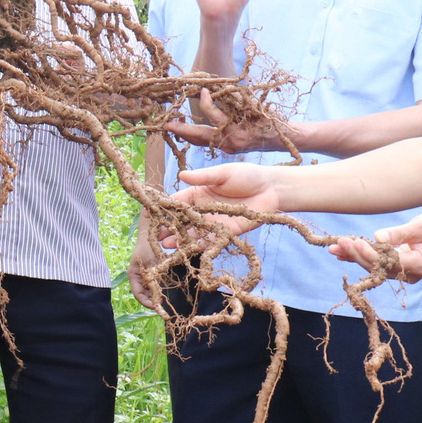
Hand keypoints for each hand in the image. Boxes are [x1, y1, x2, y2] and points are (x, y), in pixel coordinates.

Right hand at [127, 223, 163, 309]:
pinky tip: (171, 293)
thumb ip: (154, 274)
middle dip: (154, 302)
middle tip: (165, 308)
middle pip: (145, 295)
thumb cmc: (148, 246)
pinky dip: (163, 290)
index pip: (137, 294)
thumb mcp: (151, 261)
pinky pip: (158, 285)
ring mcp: (147, 277)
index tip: (156, 307)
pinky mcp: (155, 274)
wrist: (152, 234)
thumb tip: (158, 289)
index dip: (146, 302)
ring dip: (159, 297)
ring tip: (169, 303)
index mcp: (134, 275)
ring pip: (152, 292)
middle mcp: (139, 278)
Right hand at [164, 163, 281, 243]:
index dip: (163, 207)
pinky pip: (209, 241)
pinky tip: (187, 249)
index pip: (177, 201)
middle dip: (168, 227)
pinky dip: (198, 246)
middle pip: (181, 220)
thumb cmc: (247, 176)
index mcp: (199, 192)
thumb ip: (203, 177)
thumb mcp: (223, 173)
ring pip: (192, 233)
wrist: (272, 189)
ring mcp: (213, 222)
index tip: (149, 212)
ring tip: (165, 244)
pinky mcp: (225, 233)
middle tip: (155, 234)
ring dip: (179, 239)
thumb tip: (181, 175)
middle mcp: (203, 209)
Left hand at [167, 86, 269, 152]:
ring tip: (172, 126)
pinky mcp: (226, 149)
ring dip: (186, 133)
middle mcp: (229, 142)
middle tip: (166, 123)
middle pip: (200, 135)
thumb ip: (236, 99)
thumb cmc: (269, 120)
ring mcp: (227, 148)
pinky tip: (186, 131)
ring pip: (201, 141)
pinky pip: (207, 143)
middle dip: (182, 129)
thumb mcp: (255, 107)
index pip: (214, 115)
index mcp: (236, 130)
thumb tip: (216, 90)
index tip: (203, 91)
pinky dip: (196, 137)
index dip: (206, 102)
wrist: (280, 139)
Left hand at [328, 212, 421, 283]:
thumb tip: (378, 237)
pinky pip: (376, 264)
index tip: (354, 242)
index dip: (370, 254)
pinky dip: (360, 257)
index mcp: (418, 265)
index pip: (388, 262)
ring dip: (354, 256)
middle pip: (377, 267)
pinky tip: (342, 253)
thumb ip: (400, 233)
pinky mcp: (397, 266)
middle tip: (338, 242)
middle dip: (356, 254)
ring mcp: (402, 272)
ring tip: (334, 247)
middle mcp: (408, 273)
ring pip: (374, 267)